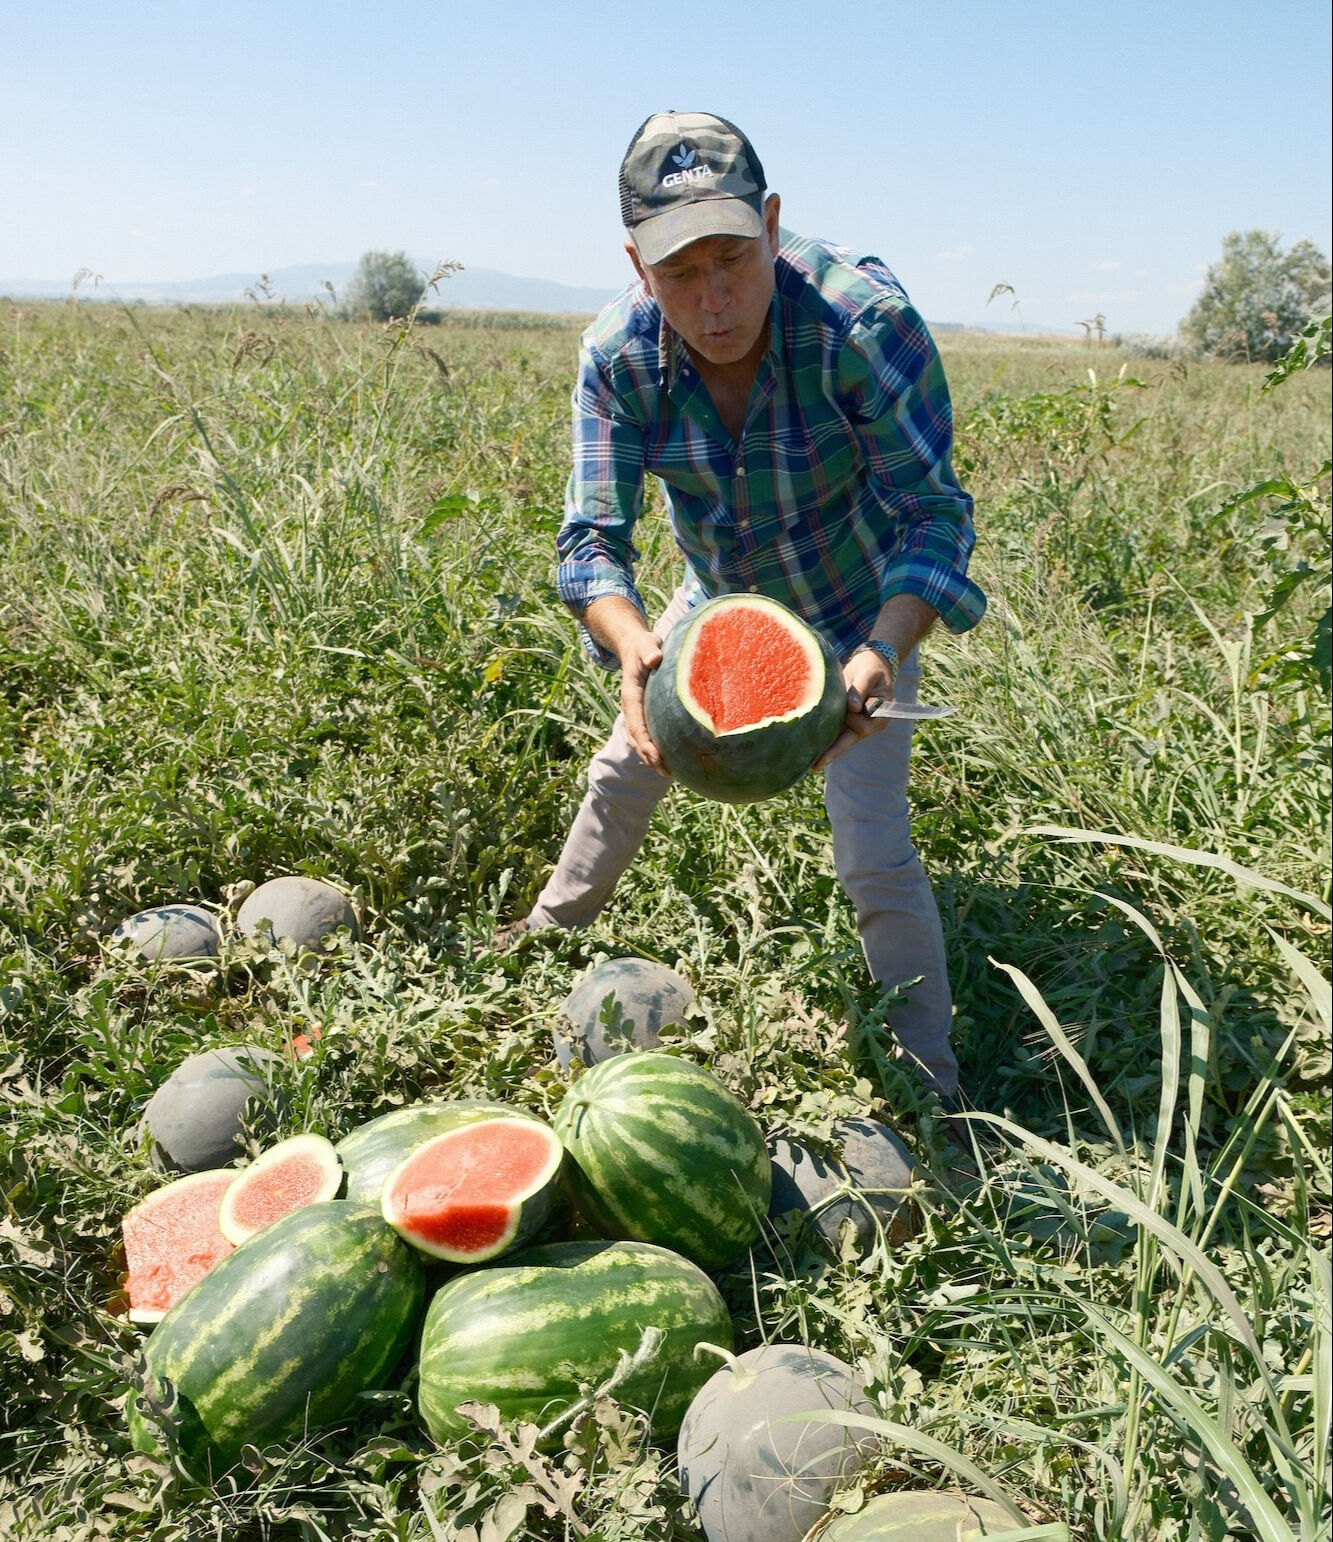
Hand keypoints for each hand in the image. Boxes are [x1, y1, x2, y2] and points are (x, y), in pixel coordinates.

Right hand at [619, 629, 669, 774]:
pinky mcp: (646, 713)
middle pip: (638, 738)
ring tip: (670, 773)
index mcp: (631, 696)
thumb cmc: (644, 645)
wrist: (636, 646)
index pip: (636, 724)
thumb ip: (649, 650)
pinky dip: (657, 748)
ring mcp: (638, 712)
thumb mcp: (646, 644)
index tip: (656, 757)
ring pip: (641, 740)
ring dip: (652, 758)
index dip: (645, 742)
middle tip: (667, 773)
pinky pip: (649, 734)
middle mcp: (632, 708)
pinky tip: (673, 758)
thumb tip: (655, 658)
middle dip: (649, 757)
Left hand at [813, 647, 894, 769]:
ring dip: (828, 752)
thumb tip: (853, 708)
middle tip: (817, 764)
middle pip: (850, 740)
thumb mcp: (868, 673)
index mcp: (881, 713)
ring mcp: (858, 725)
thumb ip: (860, 688)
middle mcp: (870, 724)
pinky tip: (813, 756)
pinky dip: (826, 745)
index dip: (853, 723)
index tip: (847, 713)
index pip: (865, 725)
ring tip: (812, 765)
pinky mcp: (847, 723)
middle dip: (834, 751)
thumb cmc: (871, 667)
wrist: (869, 664)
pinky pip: (836, 736)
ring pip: (841, 741)